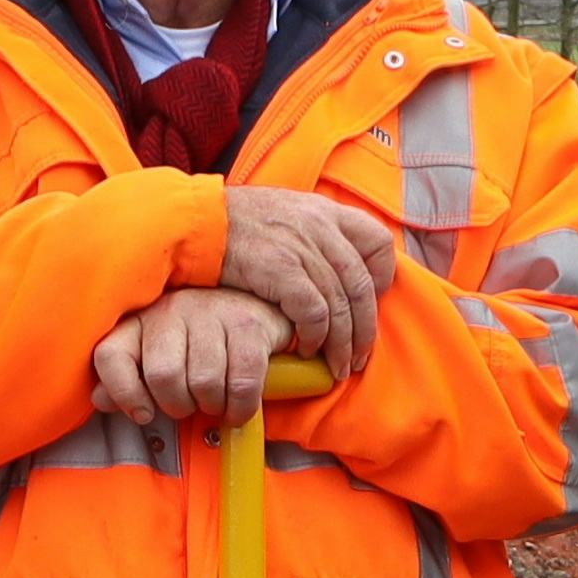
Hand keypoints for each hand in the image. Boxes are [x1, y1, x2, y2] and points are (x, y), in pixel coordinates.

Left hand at [90, 287, 291, 426]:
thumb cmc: (198, 341)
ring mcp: (211, 313)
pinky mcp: (248, 326)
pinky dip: (239, 408)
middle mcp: (171, 310)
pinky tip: (236, 407)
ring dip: (211, 406)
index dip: (123, 393)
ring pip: (203, 382)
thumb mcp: (156, 355)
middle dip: (177, 405)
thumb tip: (100, 399)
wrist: (256, 309)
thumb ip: (127, 378)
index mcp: (140, 319)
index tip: (143, 414)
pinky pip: (241, 383)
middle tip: (189, 405)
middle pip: (162, 375)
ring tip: (214, 401)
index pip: (111, 356)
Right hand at [207, 182, 390, 377]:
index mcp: (324, 211)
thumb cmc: (232, 225)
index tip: (372, 302)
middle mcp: (320, 226)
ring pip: (342, 305)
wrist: (195, 221)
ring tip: (336, 366)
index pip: (377, 241)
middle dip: (365, 328)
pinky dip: (315, 337)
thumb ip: (310, 234)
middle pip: (362, 285)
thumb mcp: (282, 215)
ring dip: (342, 343)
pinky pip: (315, 313)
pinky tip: (306, 350)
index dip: (382, 276)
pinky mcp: (282, 269)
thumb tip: (327, 267)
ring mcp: (302, 246)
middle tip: (359, 356)